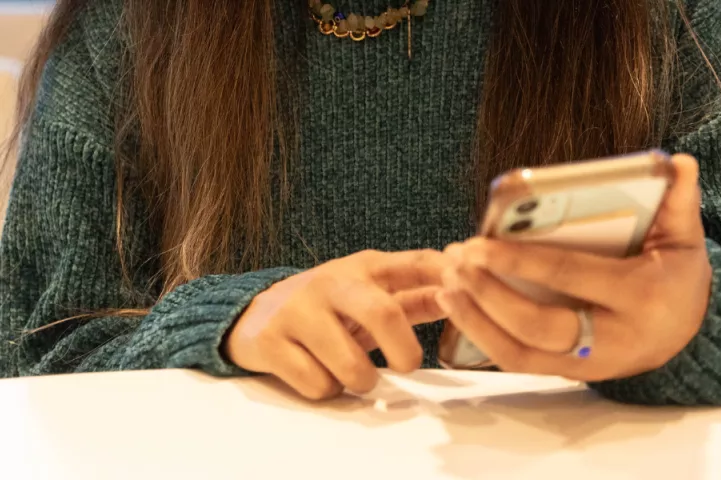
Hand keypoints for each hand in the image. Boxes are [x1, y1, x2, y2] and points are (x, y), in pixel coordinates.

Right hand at [225, 249, 448, 399]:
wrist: (252, 314)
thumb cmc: (328, 307)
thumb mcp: (369, 293)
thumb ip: (415, 296)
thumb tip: (464, 294)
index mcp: (364, 268)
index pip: (417, 263)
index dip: (447, 278)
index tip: (467, 297)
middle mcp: (331, 282)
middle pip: (383, 313)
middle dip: (404, 350)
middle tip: (407, 365)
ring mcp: (297, 310)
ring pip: (350, 365)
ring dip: (360, 380)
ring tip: (350, 371)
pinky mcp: (270, 341)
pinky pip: (318, 384)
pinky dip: (326, 390)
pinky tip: (317, 372)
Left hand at [439, 154, 712, 381]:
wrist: (689, 336)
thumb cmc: (677, 277)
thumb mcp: (685, 238)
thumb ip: (680, 201)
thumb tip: (679, 162)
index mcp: (641, 296)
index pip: (572, 277)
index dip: (521, 262)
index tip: (478, 245)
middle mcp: (615, 338)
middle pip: (540, 325)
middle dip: (489, 296)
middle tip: (455, 263)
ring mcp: (590, 364)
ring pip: (523, 355)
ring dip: (477, 323)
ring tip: (446, 289)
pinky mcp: (570, 374)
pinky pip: (521, 365)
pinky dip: (485, 341)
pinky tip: (461, 311)